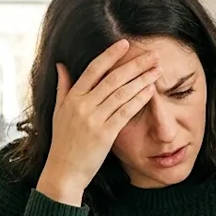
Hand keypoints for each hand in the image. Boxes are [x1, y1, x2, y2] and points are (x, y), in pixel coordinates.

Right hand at [36, 39, 160, 204]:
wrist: (64, 171)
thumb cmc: (63, 142)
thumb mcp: (59, 112)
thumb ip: (63, 87)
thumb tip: (61, 65)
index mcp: (72, 97)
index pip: (94, 69)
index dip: (110, 55)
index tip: (125, 43)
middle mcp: (83, 105)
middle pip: (113, 78)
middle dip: (135, 64)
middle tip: (152, 55)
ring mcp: (94, 119)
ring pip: (122, 93)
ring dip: (142, 79)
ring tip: (157, 70)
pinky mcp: (105, 134)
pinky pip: (126, 112)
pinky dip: (140, 99)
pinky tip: (152, 91)